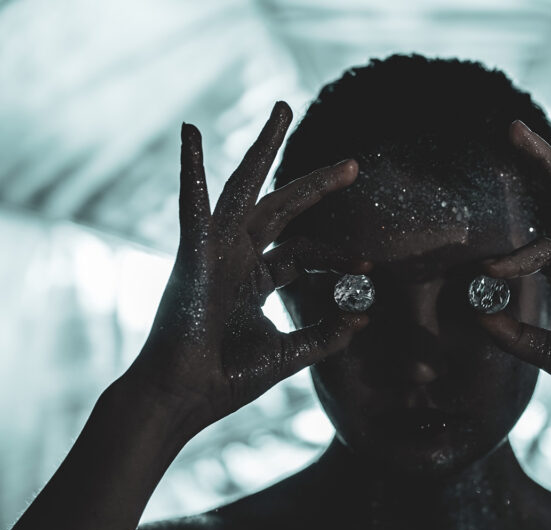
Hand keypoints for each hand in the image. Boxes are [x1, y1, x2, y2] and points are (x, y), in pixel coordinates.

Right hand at [123, 102, 369, 431]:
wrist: (183, 398)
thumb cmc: (224, 379)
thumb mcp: (287, 353)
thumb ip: (325, 334)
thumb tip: (365, 318)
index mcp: (255, 279)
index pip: (304, 252)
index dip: (339, 256)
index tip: (368, 267)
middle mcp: (236, 257)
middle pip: (282, 207)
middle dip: (317, 184)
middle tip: (353, 164)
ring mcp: (214, 251)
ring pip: (244, 188)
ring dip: (263, 148)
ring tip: (283, 109)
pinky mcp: (193, 254)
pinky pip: (192, 204)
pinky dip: (191, 169)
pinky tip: (191, 134)